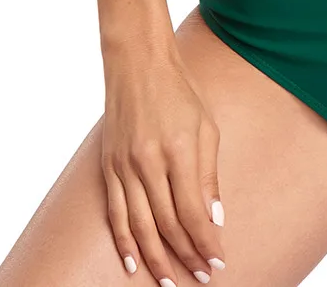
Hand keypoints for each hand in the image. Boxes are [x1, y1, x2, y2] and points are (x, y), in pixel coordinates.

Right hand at [100, 44, 227, 283]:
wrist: (137, 62)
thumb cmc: (179, 91)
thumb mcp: (206, 126)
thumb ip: (208, 174)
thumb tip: (214, 218)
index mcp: (177, 151)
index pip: (193, 212)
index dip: (205, 242)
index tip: (217, 262)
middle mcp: (148, 162)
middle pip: (167, 224)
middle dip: (185, 256)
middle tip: (200, 277)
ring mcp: (124, 166)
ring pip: (139, 226)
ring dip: (156, 259)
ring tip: (171, 282)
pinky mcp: (108, 166)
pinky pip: (115, 213)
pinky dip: (124, 241)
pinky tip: (134, 263)